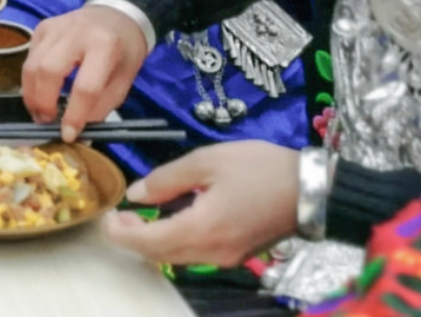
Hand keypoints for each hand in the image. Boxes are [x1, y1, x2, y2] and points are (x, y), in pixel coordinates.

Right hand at [23, 1, 150, 138]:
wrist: (118, 14)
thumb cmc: (124, 51)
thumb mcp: (124, 81)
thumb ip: (101, 106)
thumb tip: (76, 130)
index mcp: (105, 46)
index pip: (85, 86)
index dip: (74, 115)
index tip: (67, 135)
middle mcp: (76, 32)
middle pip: (48, 71)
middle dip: (43, 102)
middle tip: (46, 122)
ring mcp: (55, 27)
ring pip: (32, 65)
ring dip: (31, 94)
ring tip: (39, 113)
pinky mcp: (42, 27)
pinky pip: (29, 57)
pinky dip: (30, 79)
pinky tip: (39, 90)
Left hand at [101, 144, 300, 267]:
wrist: (313, 190)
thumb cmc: (261, 169)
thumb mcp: (209, 161)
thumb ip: (168, 179)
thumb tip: (137, 195)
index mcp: (202, 229)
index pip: (148, 242)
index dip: (121, 233)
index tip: (106, 218)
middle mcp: (211, 253)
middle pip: (160, 255)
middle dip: (133, 239)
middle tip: (117, 217)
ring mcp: (226, 258)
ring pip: (177, 258)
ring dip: (153, 242)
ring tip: (138, 216)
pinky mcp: (237, 255)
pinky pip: (195, 254)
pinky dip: (175, 242)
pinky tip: (170, 219)